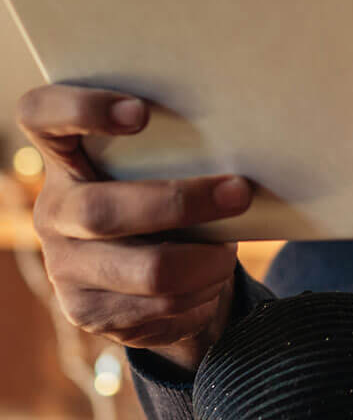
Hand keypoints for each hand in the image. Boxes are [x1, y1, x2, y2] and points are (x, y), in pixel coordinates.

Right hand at [16, 85, 250, 369]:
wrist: (159, 281)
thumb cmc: (171, 204)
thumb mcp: (167, 172)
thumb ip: (179, 154)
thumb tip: (245, 149)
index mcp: (66, 158)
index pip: (40, 115)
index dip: (80, 109)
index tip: (140, 113)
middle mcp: (54, 211)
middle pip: (103, 211)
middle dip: (182, 204)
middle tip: (239, 193)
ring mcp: (64, 266)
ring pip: (146, 270)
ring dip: (205, 262)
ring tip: (229, 252)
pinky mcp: (86, 311)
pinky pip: (158, 306)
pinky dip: (200, 292)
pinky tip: (210, 279)